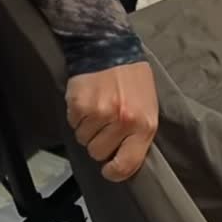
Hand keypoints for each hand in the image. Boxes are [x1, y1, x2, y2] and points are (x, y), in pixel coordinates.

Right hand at [66, 61, 158, 181]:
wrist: (110, 48)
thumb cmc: (133, 81)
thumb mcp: (148, 108)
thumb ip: (138, 135)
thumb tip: (122, 159)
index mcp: (143, 125)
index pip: (126, 165)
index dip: (114, 172)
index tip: (109, 169)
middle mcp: (122, 121)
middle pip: (98, 153)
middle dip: (99, 142)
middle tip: (104, 125)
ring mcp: (99, 113)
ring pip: (83, 139)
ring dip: (87, 128)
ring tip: (97, 109)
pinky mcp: (79, 104)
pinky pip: (72, 123)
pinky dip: (77, 116)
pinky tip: (87, 101)